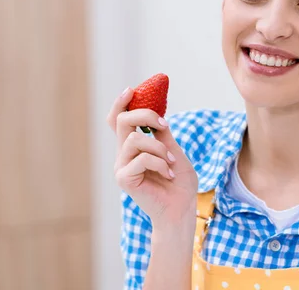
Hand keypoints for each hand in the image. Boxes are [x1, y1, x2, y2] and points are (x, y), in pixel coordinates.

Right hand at [107, 88, 198, 228]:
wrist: (180, 209)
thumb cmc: (179, 183)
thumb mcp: (174, 151)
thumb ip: (163, 134)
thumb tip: (158, 114)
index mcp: (133, 146)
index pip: (118, 119)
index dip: (121, 103)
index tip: (132, 90)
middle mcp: (123, 153)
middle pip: (121, 120)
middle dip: (145, 114)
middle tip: (164, 123)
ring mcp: (122, 166)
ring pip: (134, 139)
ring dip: (159, 147)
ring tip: (171, 162)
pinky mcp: (124, 178)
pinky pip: (140, 159)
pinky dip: (160, 163)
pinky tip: (168, 174)